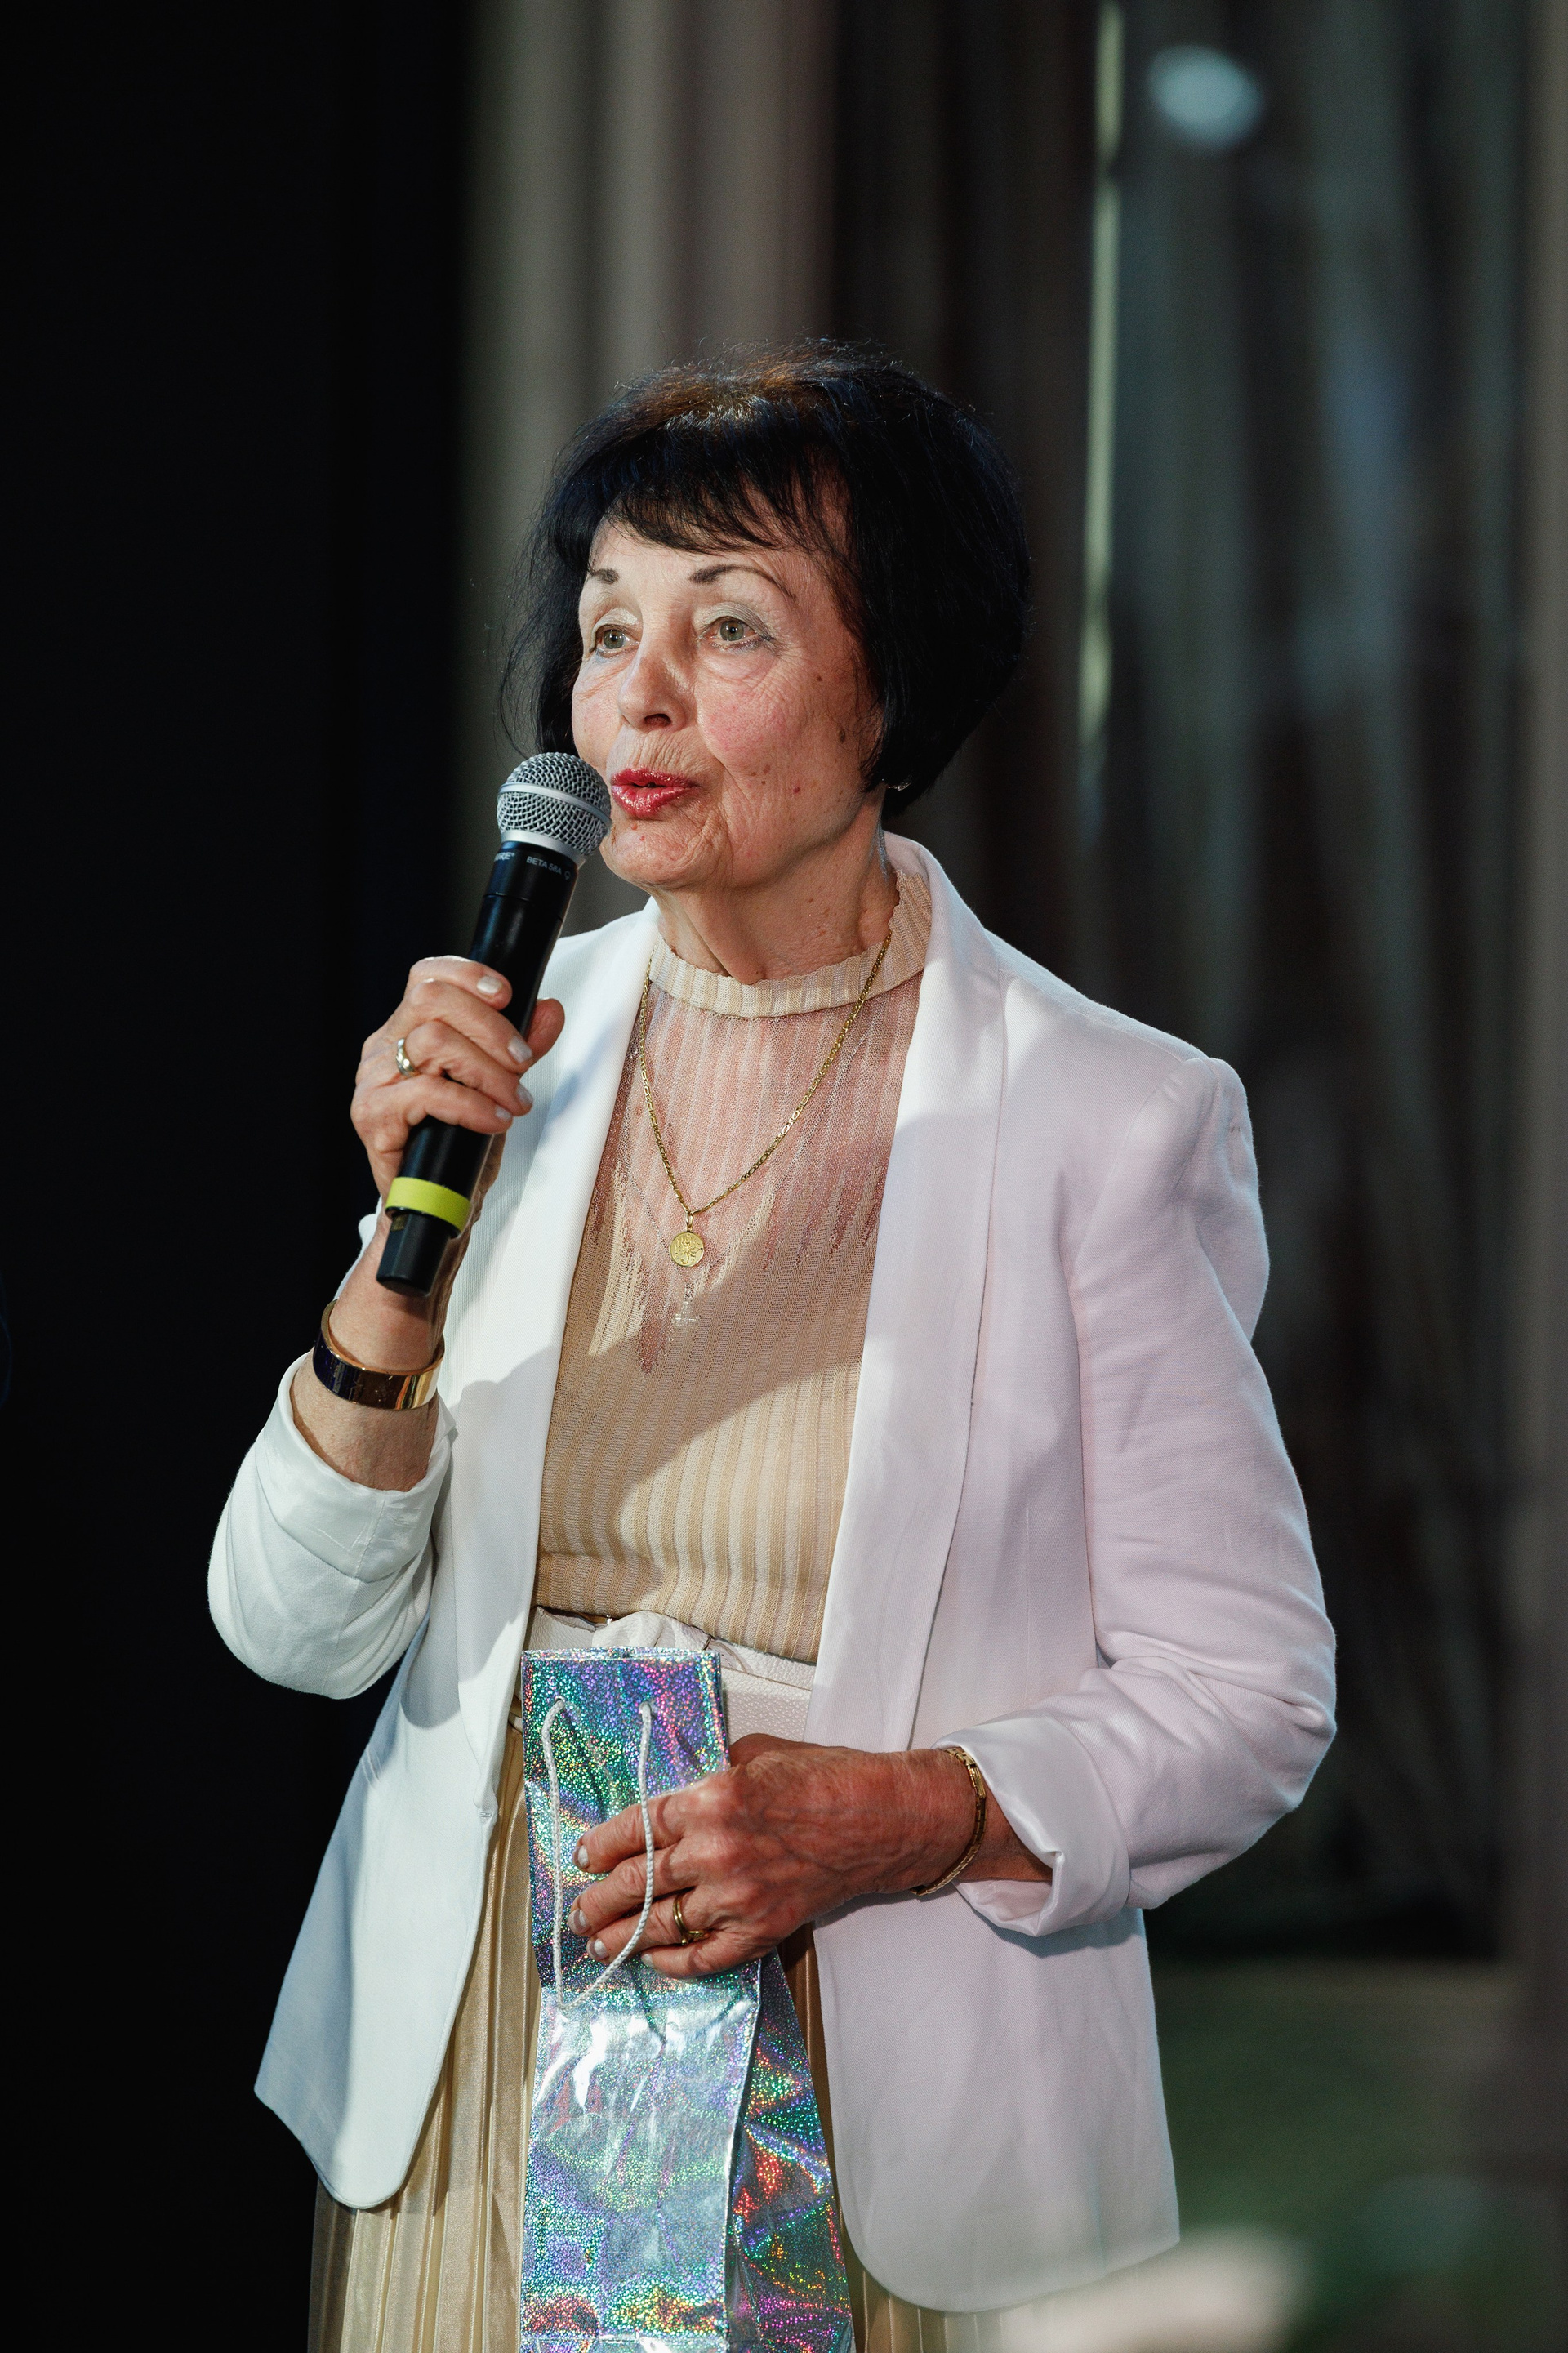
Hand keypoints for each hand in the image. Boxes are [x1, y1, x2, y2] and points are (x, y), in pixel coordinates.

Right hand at [324, 959, 564, 1376]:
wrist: (434, 1213)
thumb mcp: (498, 1089)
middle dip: (489, 1025)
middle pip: (432, 1002)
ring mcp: (372, 1083)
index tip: (507, 992)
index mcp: (406, 1032)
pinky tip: (496, 1120)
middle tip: (524, 1061)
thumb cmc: (459, 1148)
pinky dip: (470, 1104)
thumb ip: (521, 1049)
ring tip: (516, 1101)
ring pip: (432, 1044)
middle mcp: (383, 1049)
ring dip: (488, 1070)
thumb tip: (550, 1009)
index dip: (466, 974)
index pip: (426, 977)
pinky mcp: (372, 1119)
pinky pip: (425, 1095)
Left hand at [568, 1736, 1046, 1979]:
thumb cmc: (823, 1778)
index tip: (583, 1856)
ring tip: (597, 1942)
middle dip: (598, 1900)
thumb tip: (671, 1796)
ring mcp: (739, 1896)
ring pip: (662, 1925)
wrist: (880, 1818)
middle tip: (576, 1911)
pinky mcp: (762, 1929)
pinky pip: (705, 1958)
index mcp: (711, 1798)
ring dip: (622, 1937)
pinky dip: (674, 1964)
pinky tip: (654, 1961)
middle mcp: (717, 1850)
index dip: (601, 1846)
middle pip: (638, 1882)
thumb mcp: (754, 1754)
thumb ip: (706, 1777)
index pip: (636, 1827)